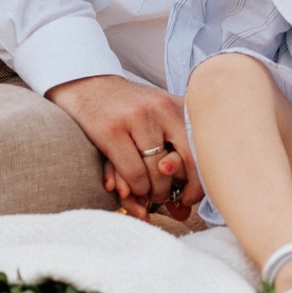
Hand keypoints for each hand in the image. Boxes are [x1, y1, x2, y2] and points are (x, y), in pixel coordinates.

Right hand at [44, 75, 203, 219]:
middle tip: (171, 200)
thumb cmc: (129, 111)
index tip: (189, 197)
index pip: (202, 149)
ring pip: (158, 173)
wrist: (89, 86)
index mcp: (179, 105)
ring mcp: (137, 118)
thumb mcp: (159, 120)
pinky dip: (136, 189)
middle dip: (180, 189)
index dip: (200, 181)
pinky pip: (134, 174)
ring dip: (155, 192)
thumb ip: (177, 150)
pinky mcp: (111, 130)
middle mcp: (162, 108)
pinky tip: (131, 189)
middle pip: (186, 162)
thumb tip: (185, 206)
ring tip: (149, 193)